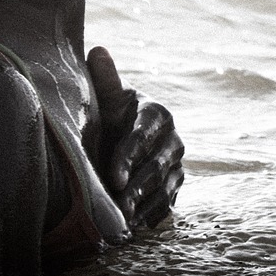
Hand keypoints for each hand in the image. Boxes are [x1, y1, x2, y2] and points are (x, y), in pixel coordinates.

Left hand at [87, 46, 184, 227]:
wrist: (125, 133)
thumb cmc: (113, 113)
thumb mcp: (108, 97)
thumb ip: (105, 77)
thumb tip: (98, 50)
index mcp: (158, 113)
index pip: (143, 136)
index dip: (129, 157)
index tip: (114, 177)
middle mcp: (174, 139)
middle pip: (157, 166)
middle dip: (138, 187)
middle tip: (118, 204)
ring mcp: (177, 164)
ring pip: (165, 187)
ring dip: (145, 205)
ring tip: (125, 220)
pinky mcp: (176, 185)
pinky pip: (168, 203)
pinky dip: (152, 216)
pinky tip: (135, 226)